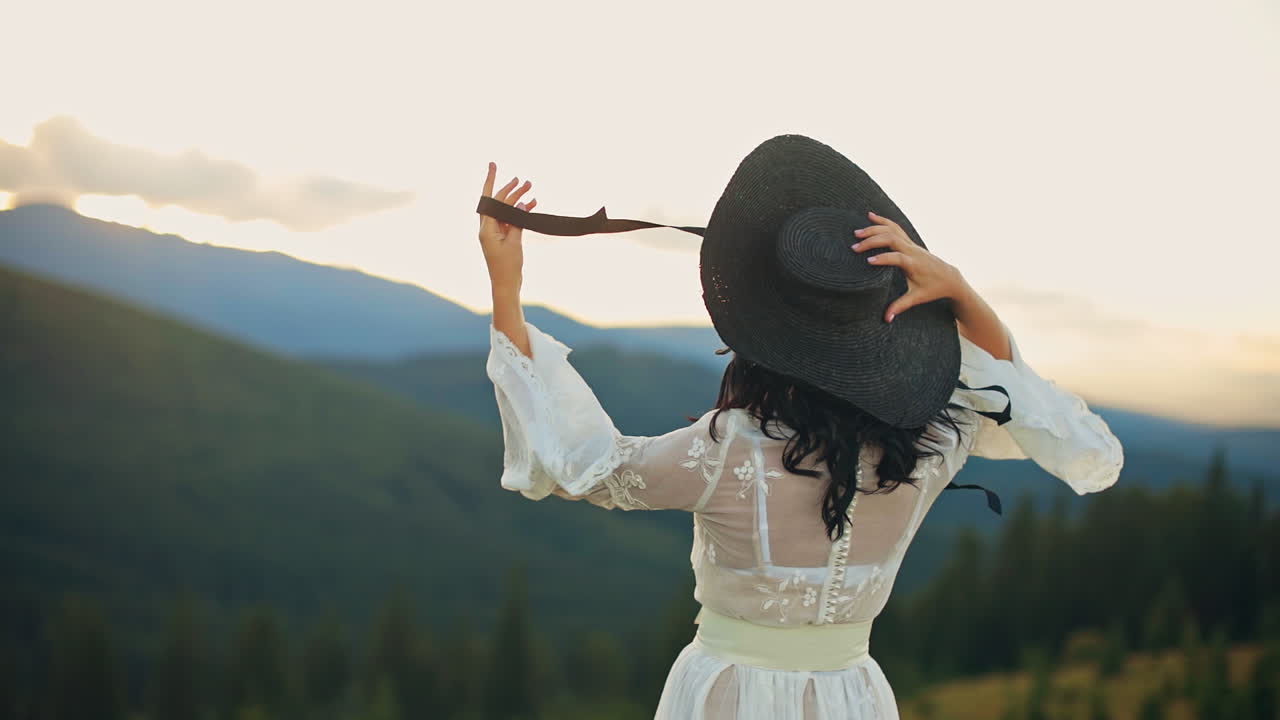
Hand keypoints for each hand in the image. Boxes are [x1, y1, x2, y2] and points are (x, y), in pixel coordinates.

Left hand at [479, 162, 536, 294]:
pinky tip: (531, 205)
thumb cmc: (508, 267)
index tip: (493, 165)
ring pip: (506, 210)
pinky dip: (520, 212)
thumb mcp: (514, 243)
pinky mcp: (502, 238)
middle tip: (525, 181)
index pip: (489, 199)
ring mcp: (495, 233)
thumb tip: (523, 205)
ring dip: (517, 200)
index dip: (491, 181)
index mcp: (486, 228)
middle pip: (498, 203)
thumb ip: (517, 222)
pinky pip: (511, 220)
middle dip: (511, 190)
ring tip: (530, 189)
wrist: (506, 285)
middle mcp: (487, 228)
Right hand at [850, 210, 965, 322]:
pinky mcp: (909, 242)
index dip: (883, 258)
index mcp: (914, 264)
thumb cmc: (933, 288)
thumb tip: (886, 319)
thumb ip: (900, 306)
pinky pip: (895, 228)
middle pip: (892, 239)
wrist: (949, 277)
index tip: (868, 262)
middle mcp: (913, 250)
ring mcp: (911, 244)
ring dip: (874, 229)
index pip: (897, 257)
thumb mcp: (917, 298)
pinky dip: (883, 221)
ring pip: (892, 230)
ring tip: (857, 232)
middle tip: (855, 247)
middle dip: (872, 241)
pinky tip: (871, 216)